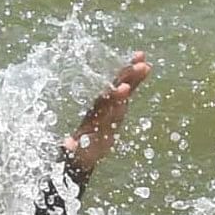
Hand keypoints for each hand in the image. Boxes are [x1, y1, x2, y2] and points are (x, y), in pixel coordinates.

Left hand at [59, 52, 149, 181]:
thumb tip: (68, 145)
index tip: (124, 89)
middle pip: (115, 90)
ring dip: (133, 74)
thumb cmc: (79, 150)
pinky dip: (136, 78)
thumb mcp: (75, 152)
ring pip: (122, 86)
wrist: (82, 148)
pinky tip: (146, 66)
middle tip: (142, 67)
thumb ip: (72, 148)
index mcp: (93, 118)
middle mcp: (101, 107)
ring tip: (146, 62)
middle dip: (128, 79)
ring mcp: (109, 105)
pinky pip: (128, 88)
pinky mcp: (117, 105)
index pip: (105, 105)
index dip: (114, 98)